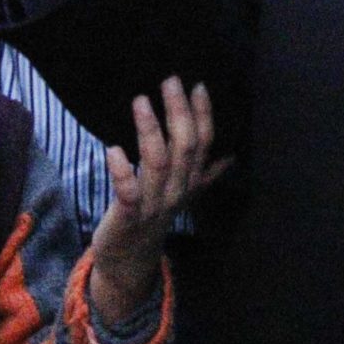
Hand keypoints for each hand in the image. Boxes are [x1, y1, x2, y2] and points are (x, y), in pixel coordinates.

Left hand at [87, 78, 222, 330]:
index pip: (204, 144)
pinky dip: (122, 171)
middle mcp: (177, 191)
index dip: (203, 115)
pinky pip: (128, 193)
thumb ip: (204, 174)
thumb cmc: (151, 217)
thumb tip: (229, 157)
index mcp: (190, 182)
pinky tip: (113, 149)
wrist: (130, 261)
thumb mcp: (181, 194)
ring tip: (141, 101)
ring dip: (151, 131)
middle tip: (170, 81)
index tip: (197, 85)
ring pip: (158, 164)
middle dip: (179, 113)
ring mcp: (154, 205)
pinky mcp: (128, 217)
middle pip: (185, 148)